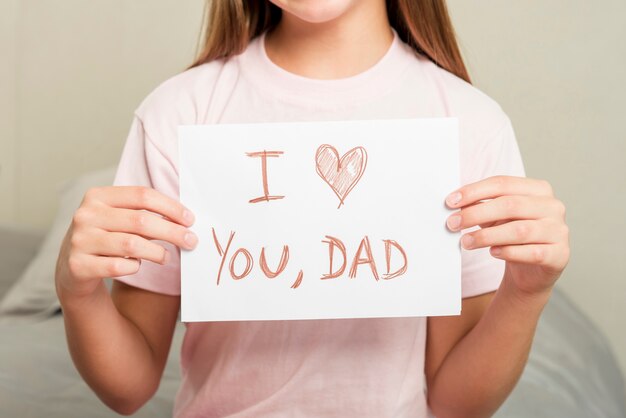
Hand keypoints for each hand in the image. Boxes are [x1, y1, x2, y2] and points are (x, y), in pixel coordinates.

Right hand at [55, 186, 196, 298]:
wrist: (73, 269)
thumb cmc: (107, 239)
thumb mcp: (120, 220)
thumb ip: (147, 215)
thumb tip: (185, 220)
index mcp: (97, 196)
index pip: (142, 195)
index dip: (171, 207)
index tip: (190, 219)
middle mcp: (85, 215)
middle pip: (141, 220)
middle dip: (172, 231)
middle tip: (191, 241)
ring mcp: (79, 240)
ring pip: (132, 244)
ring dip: (157, 252)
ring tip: (167, 257)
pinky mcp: (77, 265)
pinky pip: (119, 266)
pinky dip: (135, 267)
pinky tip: (137, 266)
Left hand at [445, 176, 569, 297]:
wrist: (532, 271)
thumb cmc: (512, 237)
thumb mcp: (495, 217)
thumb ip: (480, 206)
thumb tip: (455, 202)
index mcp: (538, 189)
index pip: (502, 183)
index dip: (474, 191)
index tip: (450, 202)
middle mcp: (553, 206)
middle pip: (510, 205)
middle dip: (476, 213)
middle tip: (453, 223)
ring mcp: (559, 231)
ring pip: (519, 230)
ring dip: (487, 236)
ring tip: (465, 242)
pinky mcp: (560, 255)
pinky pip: (532, 252)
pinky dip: (509, 252)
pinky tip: (493, 252)